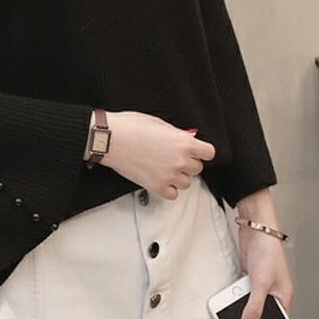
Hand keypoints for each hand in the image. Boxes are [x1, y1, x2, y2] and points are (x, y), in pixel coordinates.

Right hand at [96, 110, 215, 200]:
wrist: (110, 139)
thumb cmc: (130, 127)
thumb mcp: (159, 124)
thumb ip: (177, 135)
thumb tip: (188, 139)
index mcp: (184, 143)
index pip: (209, 153)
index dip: (201, 152)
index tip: (194, 152)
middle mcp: (180, 161)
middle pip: (197, 168)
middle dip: (187, 163)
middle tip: (173, 158)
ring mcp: (169, 175)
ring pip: (187, 183)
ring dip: (178, 177)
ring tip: (164, 168)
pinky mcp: (156, 186)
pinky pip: (173, 195)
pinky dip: (168, 189)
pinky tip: (160, 179)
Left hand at [235, 188, 294, 318]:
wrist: (256, 227)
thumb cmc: (269, 251)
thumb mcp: (260, 283)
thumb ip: (254, 307)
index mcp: (283, 298)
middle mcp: (271, 293)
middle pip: (259, 315)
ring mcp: (258, 286)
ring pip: (247, 304)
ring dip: (237, 310)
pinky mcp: (247, 278)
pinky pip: (239, 293)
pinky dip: (232, 297)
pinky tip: (224, 304)